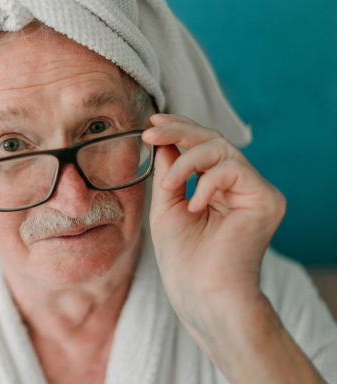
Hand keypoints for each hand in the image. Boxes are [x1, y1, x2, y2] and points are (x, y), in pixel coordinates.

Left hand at [142, 113, 285, 335]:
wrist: (199, 293)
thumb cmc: (182, 256)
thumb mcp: (166, 204)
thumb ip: (168, 171)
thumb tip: (161, 138)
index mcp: (219, 188)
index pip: (203, 146)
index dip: (179, 129)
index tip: (151, 122)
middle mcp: (240, 186)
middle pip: (213, 140)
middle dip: (179, 131)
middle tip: (150, 132)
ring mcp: (255, 192)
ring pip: (222, 149)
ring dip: (186, 162)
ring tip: (168, 186)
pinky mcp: (266, 200)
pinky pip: (235, 170)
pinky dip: (208, 183)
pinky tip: (194, 206)